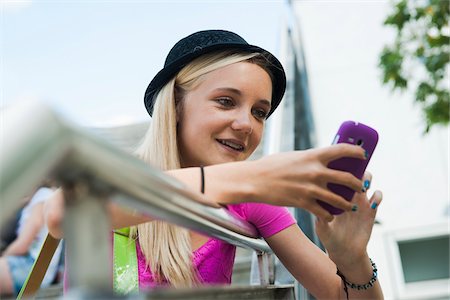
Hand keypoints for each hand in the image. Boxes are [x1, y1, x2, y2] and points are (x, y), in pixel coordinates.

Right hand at [252, 143, 366, 220]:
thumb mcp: (293, 157)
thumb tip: (321, 161)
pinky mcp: (304, 202)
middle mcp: (315, 171)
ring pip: (339, 200)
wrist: (255, 180)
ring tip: (350, 206)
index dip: (357, 152)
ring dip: (348, 204)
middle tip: (362, 187)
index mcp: (313, 155)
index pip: (342, 150)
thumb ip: (309, 159)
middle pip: (347, 178)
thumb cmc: (271, 166)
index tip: (364, 155)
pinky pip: (324, 212)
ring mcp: (311, 188)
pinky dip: (329, 215)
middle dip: (359, 184)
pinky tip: (330, 216)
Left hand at [315, 171, 382, 265]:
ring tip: (363, 186)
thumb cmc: (329, 236)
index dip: (339, 166)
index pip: (337, 174)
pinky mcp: (372, 209)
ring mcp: (360, 200)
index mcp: (334, 194)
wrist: (344, 251)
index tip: (338, 162)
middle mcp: (347, 193)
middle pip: (352, 171)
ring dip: (367, 179)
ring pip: (367, 180)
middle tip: (353, 171)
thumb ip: (320, 213)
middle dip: (354, 167)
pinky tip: (372, 203)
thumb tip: (315, 201)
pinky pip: (378, 196)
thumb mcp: (321, 225)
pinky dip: (378, 196)